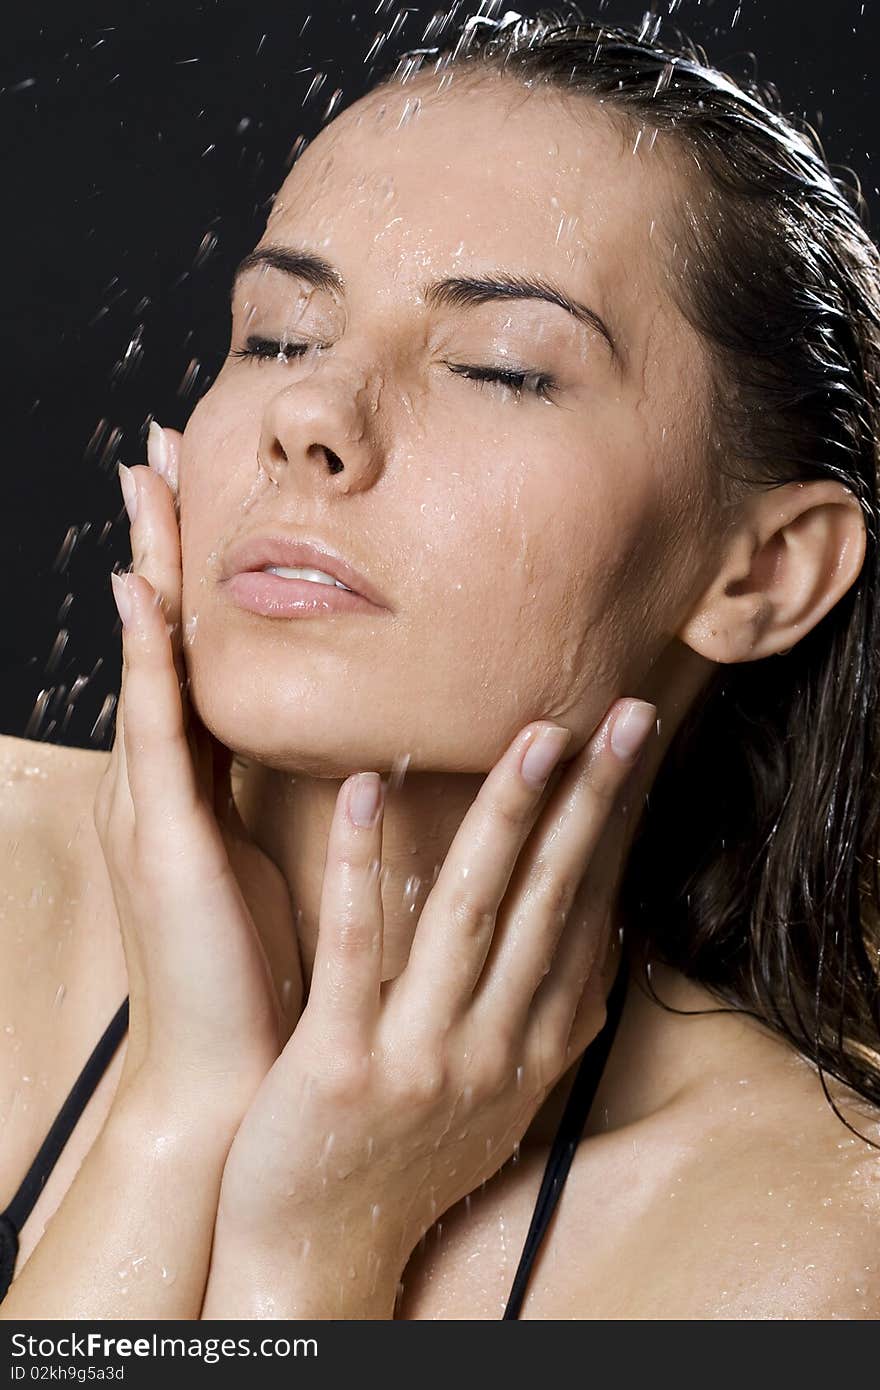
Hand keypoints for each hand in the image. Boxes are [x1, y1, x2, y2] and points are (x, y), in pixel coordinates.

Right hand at [93, 422, 301, 1121]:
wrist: (235, 1083)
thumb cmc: (266, 975)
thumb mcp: (280, 866)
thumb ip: (290, 800)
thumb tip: (350, 742)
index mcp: (191, 788)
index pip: (191, 656)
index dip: (191, 574)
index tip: (199, 492)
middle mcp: (160, 784)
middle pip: (160, 638)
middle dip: (157, 542)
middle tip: (154, 447)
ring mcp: (149, 809)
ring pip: (149, 662)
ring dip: (148, 570)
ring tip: (144, 483)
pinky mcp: (160, 843)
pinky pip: (152, 733)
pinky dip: (147, 662)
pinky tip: (143, 598)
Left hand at [208, 695, 655, 1311]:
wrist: (323, 1248)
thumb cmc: (410, 1155)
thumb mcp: (505, 1097)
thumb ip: (551, 1017)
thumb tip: (604, 933)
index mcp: (535, 1048)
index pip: (587, 916)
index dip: (611, 829)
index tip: (629, 751)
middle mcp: (494, 1049)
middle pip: (550, 901)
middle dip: (588, 803)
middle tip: (619, 717)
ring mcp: (422, 1057)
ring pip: (472, 913)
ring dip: (506, 818)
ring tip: (533, 736)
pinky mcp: (342, 1063)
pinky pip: (356, 947)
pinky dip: (364, 865)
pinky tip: (367, 791)